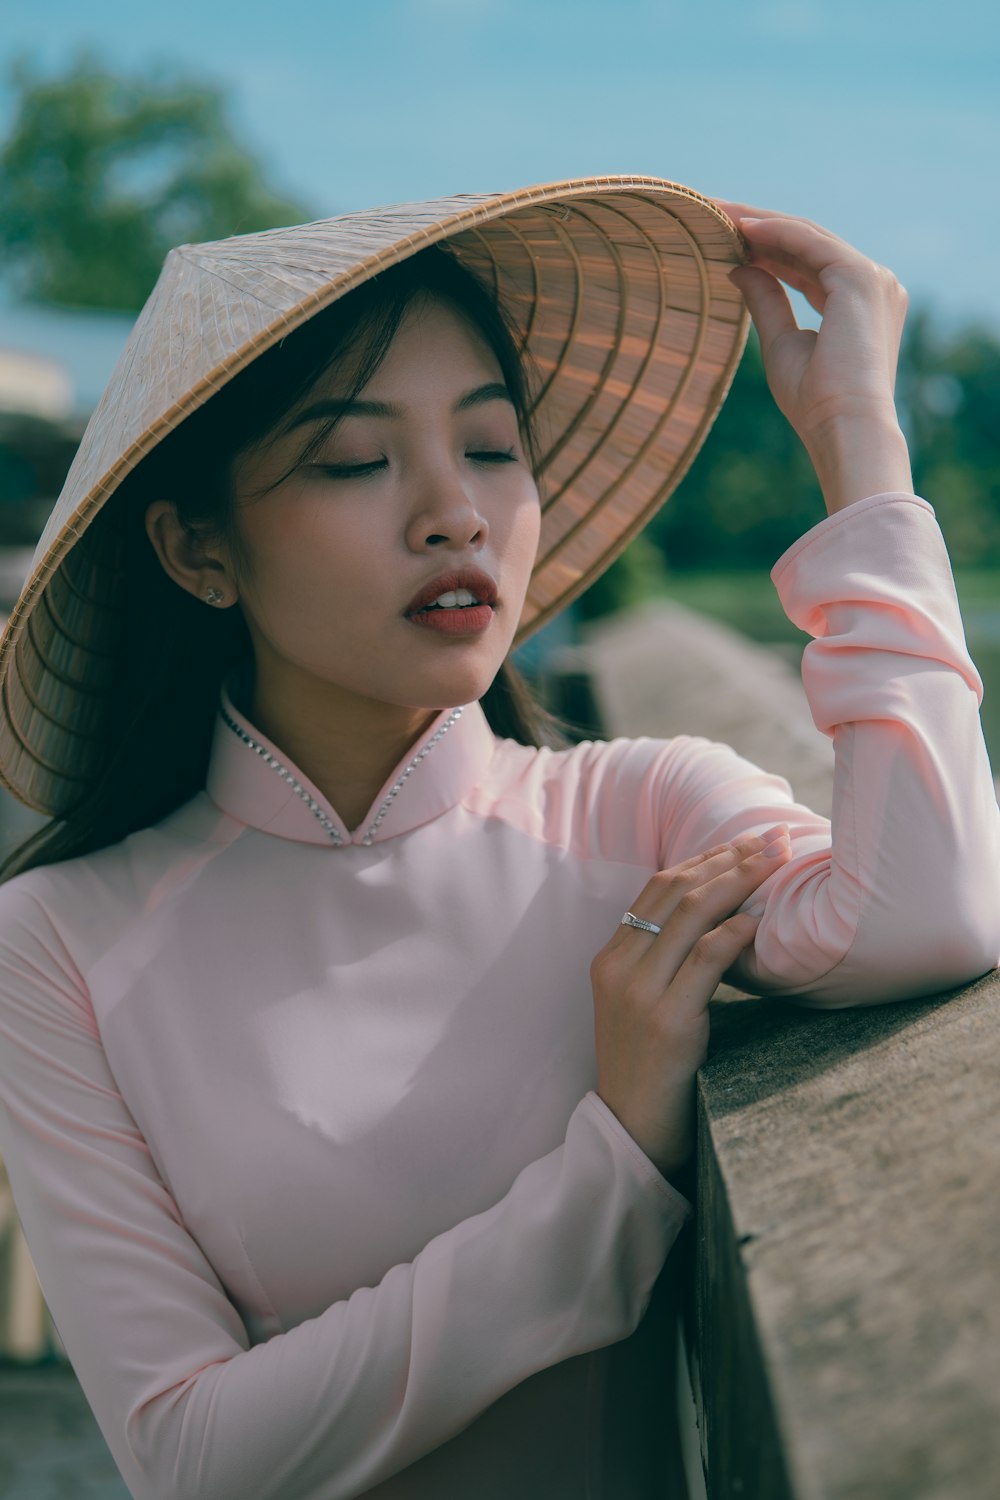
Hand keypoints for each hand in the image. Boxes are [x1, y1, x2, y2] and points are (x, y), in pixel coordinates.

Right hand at [590, 827, 792, 1182]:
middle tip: (773, 838)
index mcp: (610, 958)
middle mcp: (619, 966)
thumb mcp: (644, 1005)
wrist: (630, 1132)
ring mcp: (639, 993)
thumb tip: (723, 921)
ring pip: (689, 914)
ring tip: (777, 861)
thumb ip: (667, 963)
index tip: (747, 841)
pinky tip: (760, 919)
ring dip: (739, 880)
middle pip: (675, 889)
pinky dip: (734, 932)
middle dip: (729, 857)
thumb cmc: (650, 1070)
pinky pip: (705, 960)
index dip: (704, 857)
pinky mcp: (666, 1021)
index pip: (657, 886)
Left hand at [714, 201, 913, 513]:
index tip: (727, 238)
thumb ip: (766, 301)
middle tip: (715, 212)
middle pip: (807, 243)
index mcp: (859, 304)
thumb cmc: (815, 401)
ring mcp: (872, 278)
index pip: (807, 264)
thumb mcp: (781, 343)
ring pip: (807, 236)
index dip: (767, 249)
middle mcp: (874, 284)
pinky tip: (741, 226)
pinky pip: (809, 242)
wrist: (844, 427)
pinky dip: (775, 231)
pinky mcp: (860, 278)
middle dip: (760, 227)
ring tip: (718, 212)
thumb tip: (739, 267)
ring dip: (761, 222)